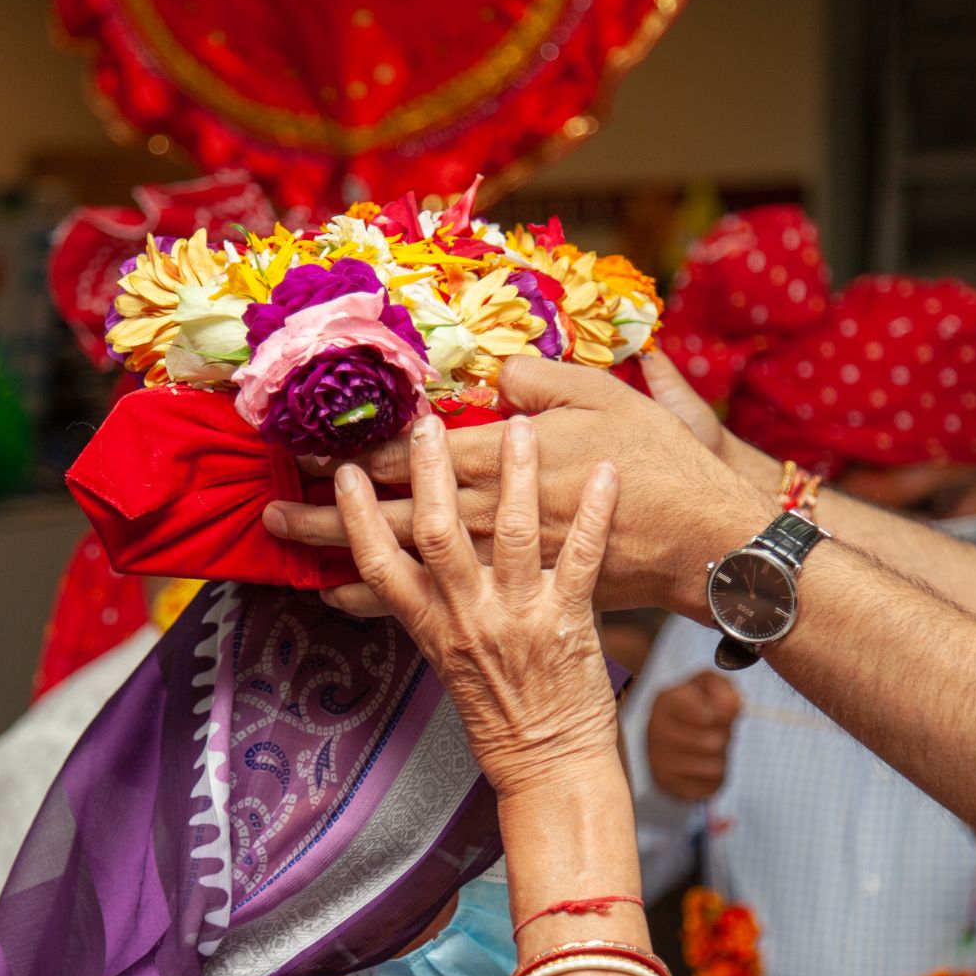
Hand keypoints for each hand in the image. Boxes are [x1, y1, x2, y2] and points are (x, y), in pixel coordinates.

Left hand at [267, 352, 774, 617]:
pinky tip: (344, 595)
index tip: (313, 442)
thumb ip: (543, 381)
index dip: (361, 450)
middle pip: (393, 513)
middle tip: (270, 503)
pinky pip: (439, 602)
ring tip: (289, 546)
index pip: (419, 456)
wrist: (704, 547)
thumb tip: (495, 373)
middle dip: (327, 508)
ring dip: (341, 551)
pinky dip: (384, 599)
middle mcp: (493, 518)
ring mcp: (500, 567)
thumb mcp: (607, 400)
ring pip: (404, 560)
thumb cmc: (662, 467)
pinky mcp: (514, 598)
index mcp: (511, 461)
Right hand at [332, 412, 618, 795]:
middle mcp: (468, 618)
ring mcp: (518, 618)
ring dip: (516, 475)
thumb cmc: (497, 714)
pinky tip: (608, 473)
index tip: (344, 472)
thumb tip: (346, 589)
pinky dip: (599, 514)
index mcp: (431, 626)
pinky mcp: (569, 623)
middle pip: (438, 534)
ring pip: (513, 534)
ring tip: (517, 426)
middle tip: (423, 423)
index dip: (358, 518)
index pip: (379, 564)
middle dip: (428, 475)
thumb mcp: (437, 662)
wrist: (548, 765)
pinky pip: (584, 558)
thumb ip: (409, 611)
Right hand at [646, 672, 741, 801]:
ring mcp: (658, 760)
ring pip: (714, 767)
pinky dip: (715, 777)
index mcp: (666, 701)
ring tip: (710, 747)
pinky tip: (703, 764)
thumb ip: (723, 687)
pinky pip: (710, 786)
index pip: (709, 716)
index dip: (726, 715)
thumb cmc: (695, 705)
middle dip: (724, 737)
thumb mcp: (708, 684)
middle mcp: (655, 731)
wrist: (670, 732)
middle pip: (712, 744)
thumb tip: (734, 703)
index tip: (725, 712)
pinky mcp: (668, 784)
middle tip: (717, 730)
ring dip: (721, 757)